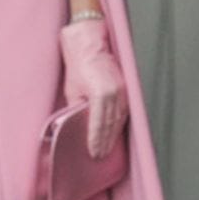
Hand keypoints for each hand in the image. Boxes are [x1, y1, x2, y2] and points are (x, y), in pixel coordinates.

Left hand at [60, 18, 125, 158]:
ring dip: (114, 136)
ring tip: (108, 150)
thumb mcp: (72, 89)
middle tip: (100, 157)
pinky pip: (124, 111)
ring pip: (120, 120)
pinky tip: (115, 133)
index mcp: (100, 93)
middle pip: (111, 125)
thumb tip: (75, 126)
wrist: (89, 42)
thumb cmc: (77, 64)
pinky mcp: (126, 87)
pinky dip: (119, 123)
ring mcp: (123, 90)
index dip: (96, 140)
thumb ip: (76, 108)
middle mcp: (115, 93)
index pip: (99, 124)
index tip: (94, 153)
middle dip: (106, 142)